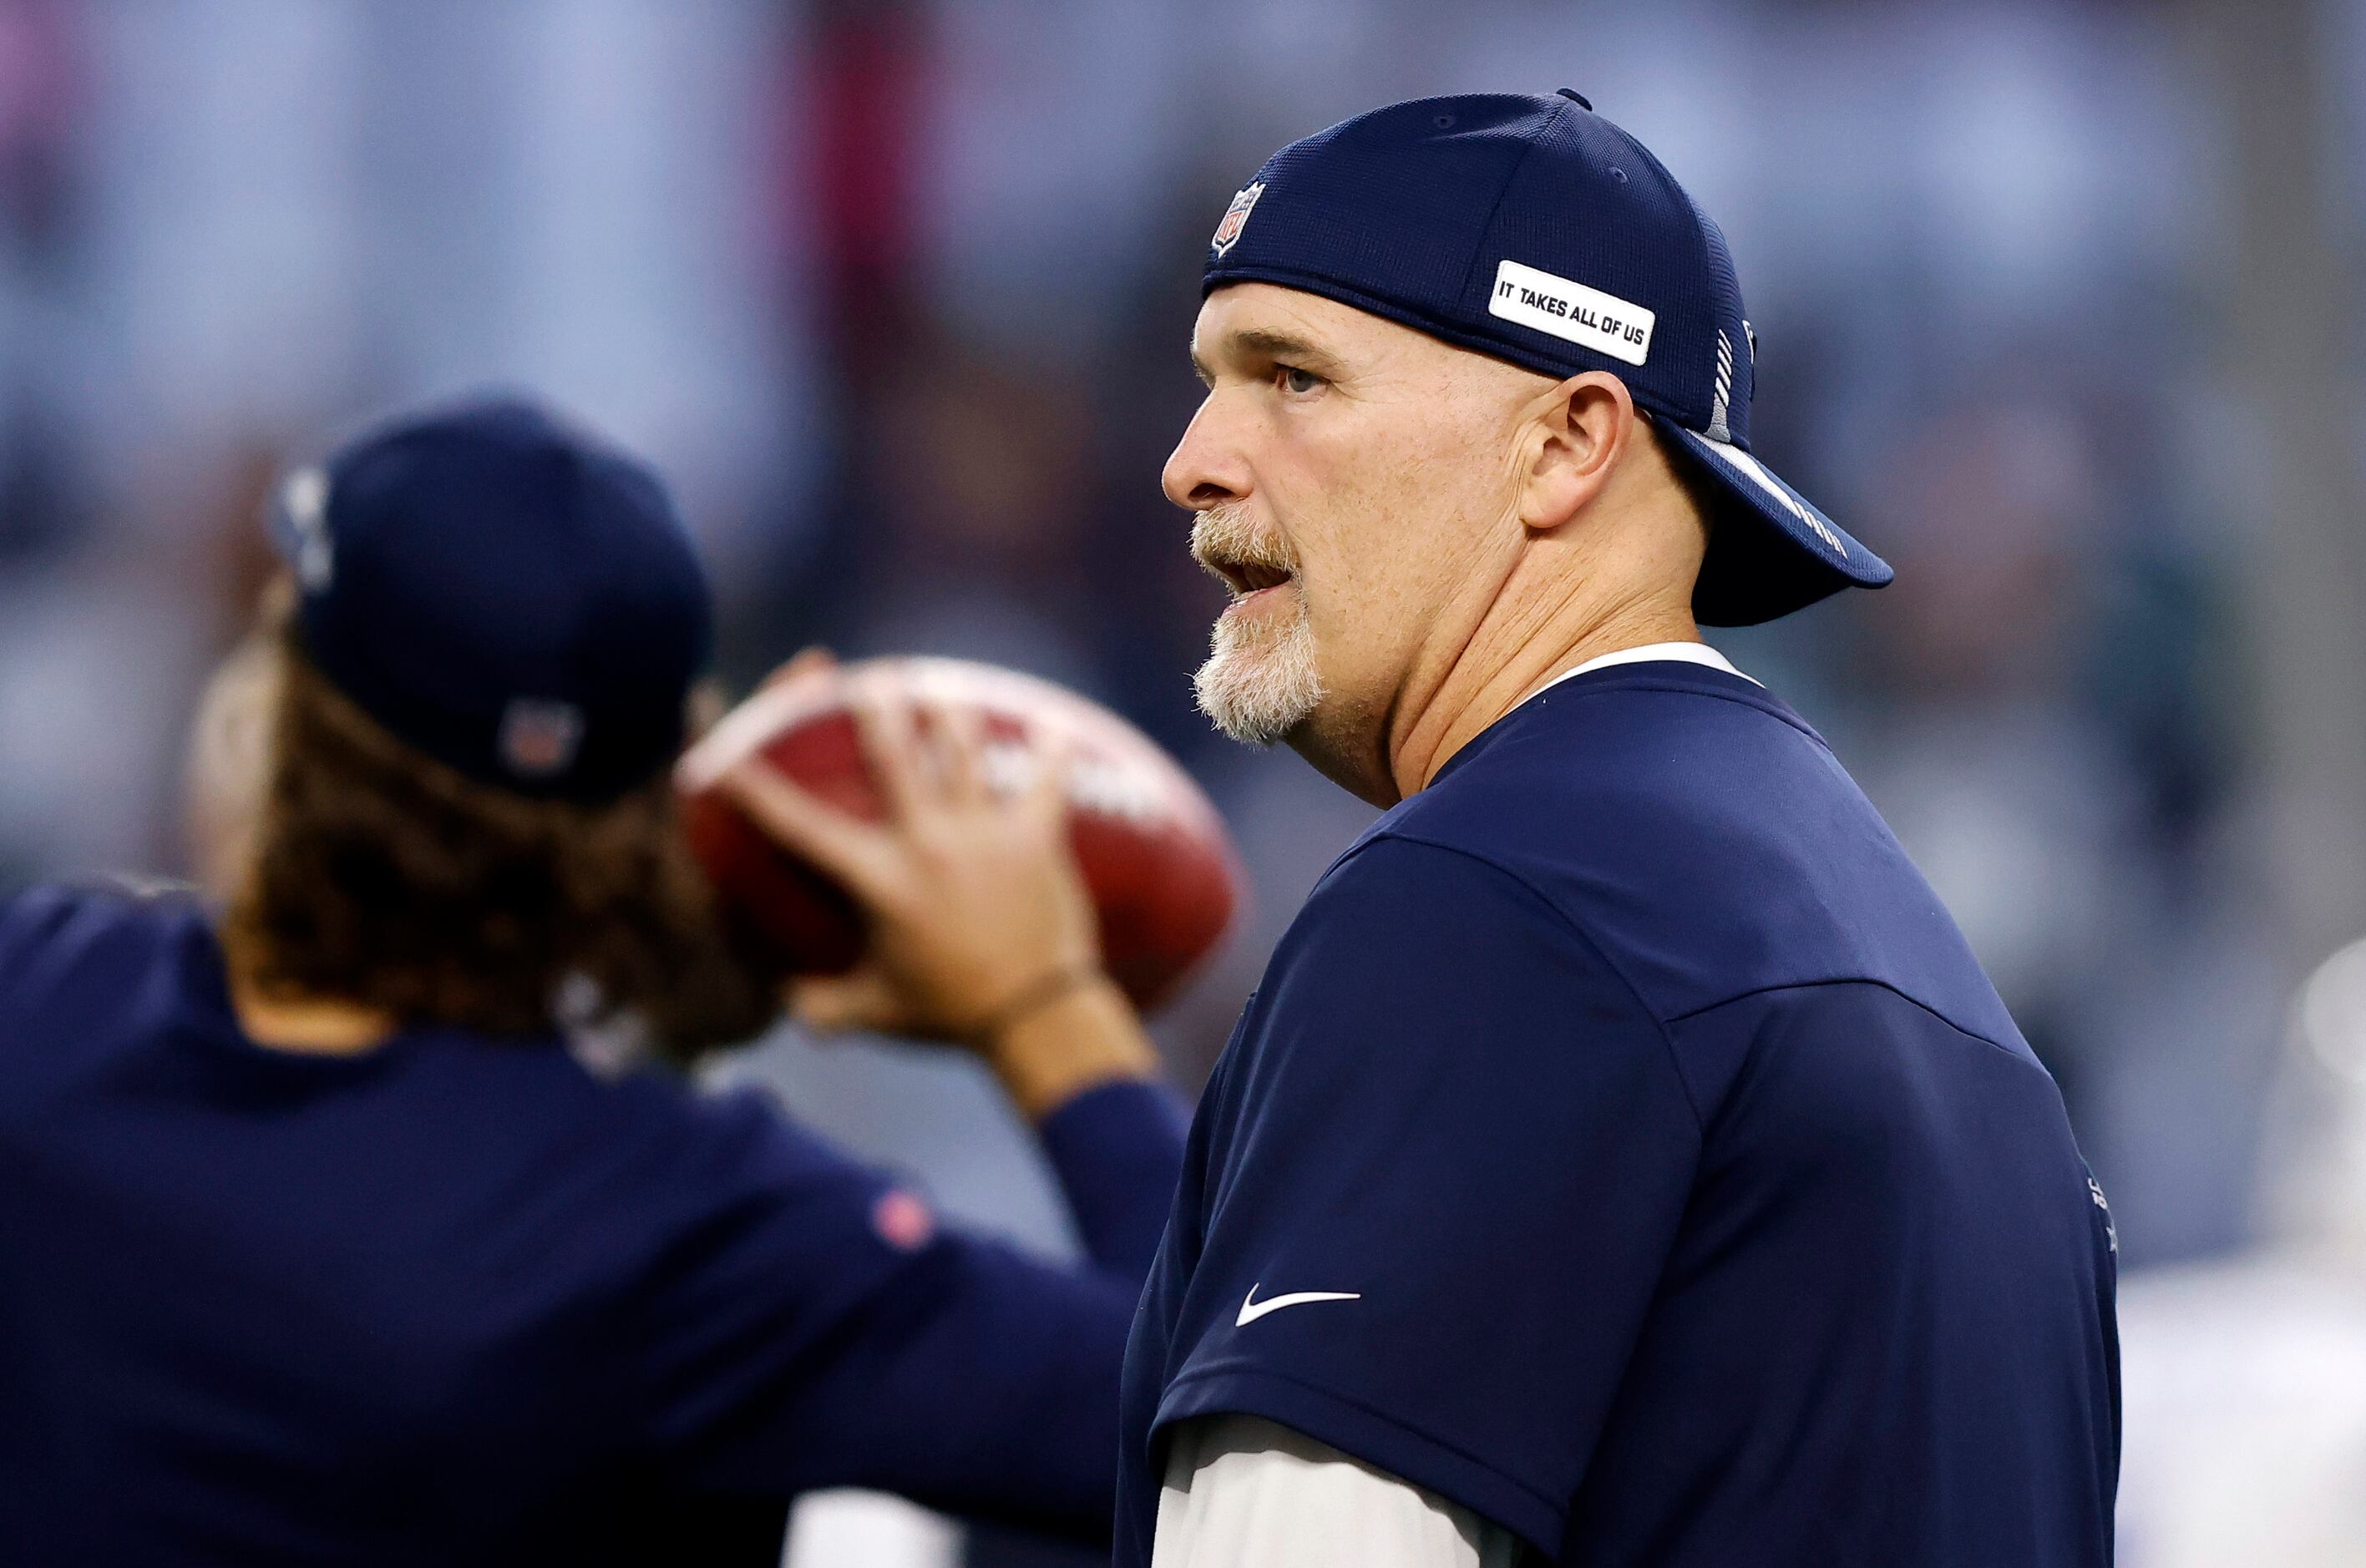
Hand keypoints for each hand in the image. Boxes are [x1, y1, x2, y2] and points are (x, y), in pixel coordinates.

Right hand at [717, 673, 1102, 1045]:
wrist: (1037, 1020)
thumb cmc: (951, 1016)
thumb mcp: (876, 1013)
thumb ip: (824, 1006)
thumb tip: (787, 1001)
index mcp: (879, 881)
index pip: (802, 827)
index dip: (756, 790)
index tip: (722, 755)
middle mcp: (928, 844)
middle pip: (894, 757)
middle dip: (876, 710)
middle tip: (866, 676)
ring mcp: (985, 835)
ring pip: (964, 752)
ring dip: (952, 713)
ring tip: (944, 685)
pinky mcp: (1037, 838)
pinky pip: (1047, 780)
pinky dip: (1053, 750)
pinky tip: (1054, 724)